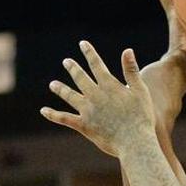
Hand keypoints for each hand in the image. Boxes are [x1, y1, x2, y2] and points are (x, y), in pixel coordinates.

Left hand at [40, 41, 155, 156]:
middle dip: (73, 68)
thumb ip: (131, 71)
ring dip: (60, 89)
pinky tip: (44, 111)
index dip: (89, 53)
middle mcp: (95, 95)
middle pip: (80, 78)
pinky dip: (53, 114)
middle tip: (66, 62)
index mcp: (109, 86)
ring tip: (53, 84)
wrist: (134, 142)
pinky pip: (64, 118)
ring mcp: (87, 111)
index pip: (96, 64)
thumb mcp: (140, 91)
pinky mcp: (83, 125)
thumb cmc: (141, 117)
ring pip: (69, 96)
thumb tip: (127, 50)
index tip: (83, 44)